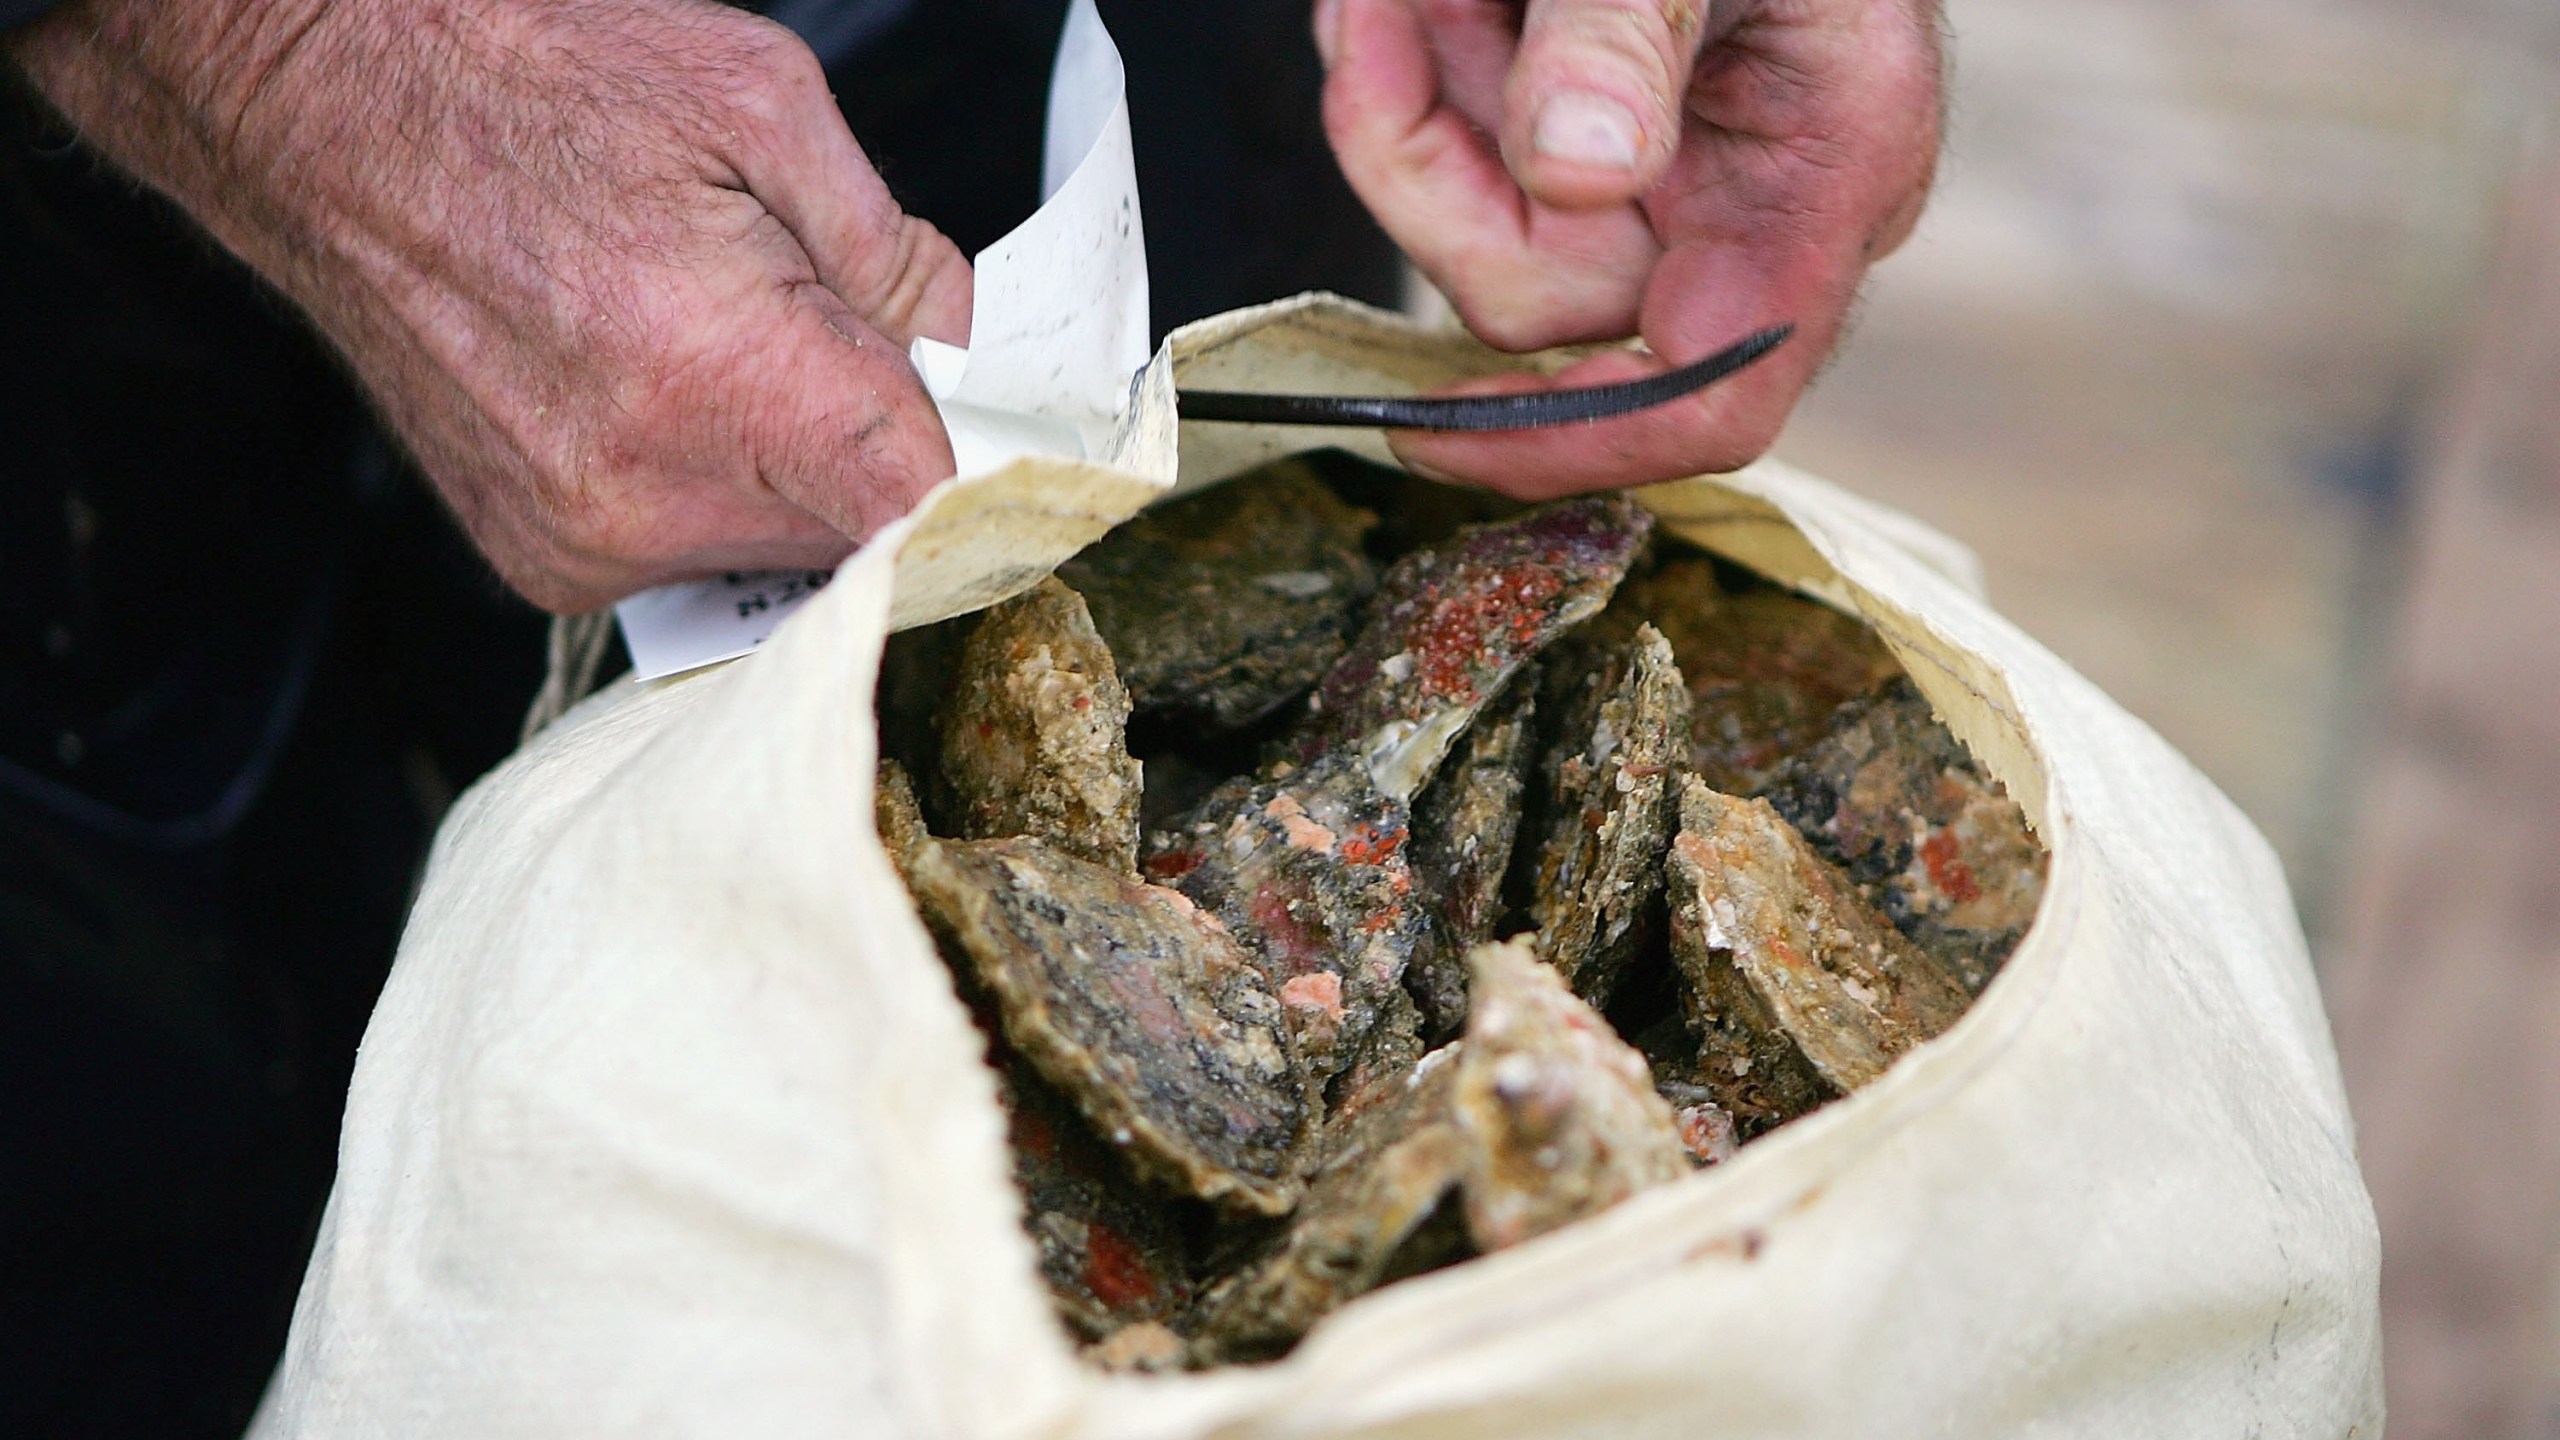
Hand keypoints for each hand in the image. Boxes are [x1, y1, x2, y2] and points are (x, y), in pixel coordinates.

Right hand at [9, 0, 970, 611]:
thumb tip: (974, 350)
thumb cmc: (525, 82)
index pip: (924, 511)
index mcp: (724, 384)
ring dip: (795, 472)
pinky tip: (662, 388)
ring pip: (782, 554)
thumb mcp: (764, 108)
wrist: (325, 108)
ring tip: (721, 344)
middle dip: (881, 450)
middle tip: (831, 339)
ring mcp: (583, 541)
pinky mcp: (542, 560)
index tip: (1004, 444)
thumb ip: (897, 256)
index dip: (987, 478)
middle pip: (862, 541)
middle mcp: (647, 493)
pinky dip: (711, 486)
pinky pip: (690, 552)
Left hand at [1318, 0, 1940, 494]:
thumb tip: (1578, 176)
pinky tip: (1410, 0)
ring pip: (1479, 229)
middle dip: (1427, 169)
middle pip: (1539, 299)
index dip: (1569, 438)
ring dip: (1408, 106)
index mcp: (1827, 174)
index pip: (1710, 392)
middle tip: (1384, 18)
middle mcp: (1750, 204)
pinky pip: (1468, 168)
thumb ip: (1630, 36)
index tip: (1428, 426)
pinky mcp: (1590, 140)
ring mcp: (1669, 176)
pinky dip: (1414, 81)